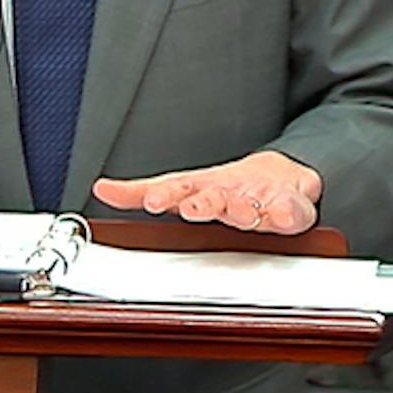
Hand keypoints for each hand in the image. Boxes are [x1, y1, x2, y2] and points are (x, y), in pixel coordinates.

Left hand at [91, 150, 321, 234]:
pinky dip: (288, 213)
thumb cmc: (222, 189)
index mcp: (201, 190)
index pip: (179, 189)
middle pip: (214, 197)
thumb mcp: (179, 187)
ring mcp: (260, 200)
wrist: (278, 177)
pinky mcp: (290, 207)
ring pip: (251, 206)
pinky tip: (282, 215)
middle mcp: (228, 194)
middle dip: (203, 203)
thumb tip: (101, 189)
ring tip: (235, 210)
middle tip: (192, 207)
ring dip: (240, 208)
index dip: (166, 195)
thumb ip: (138, 192)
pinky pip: (292, 212)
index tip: (153, 201)